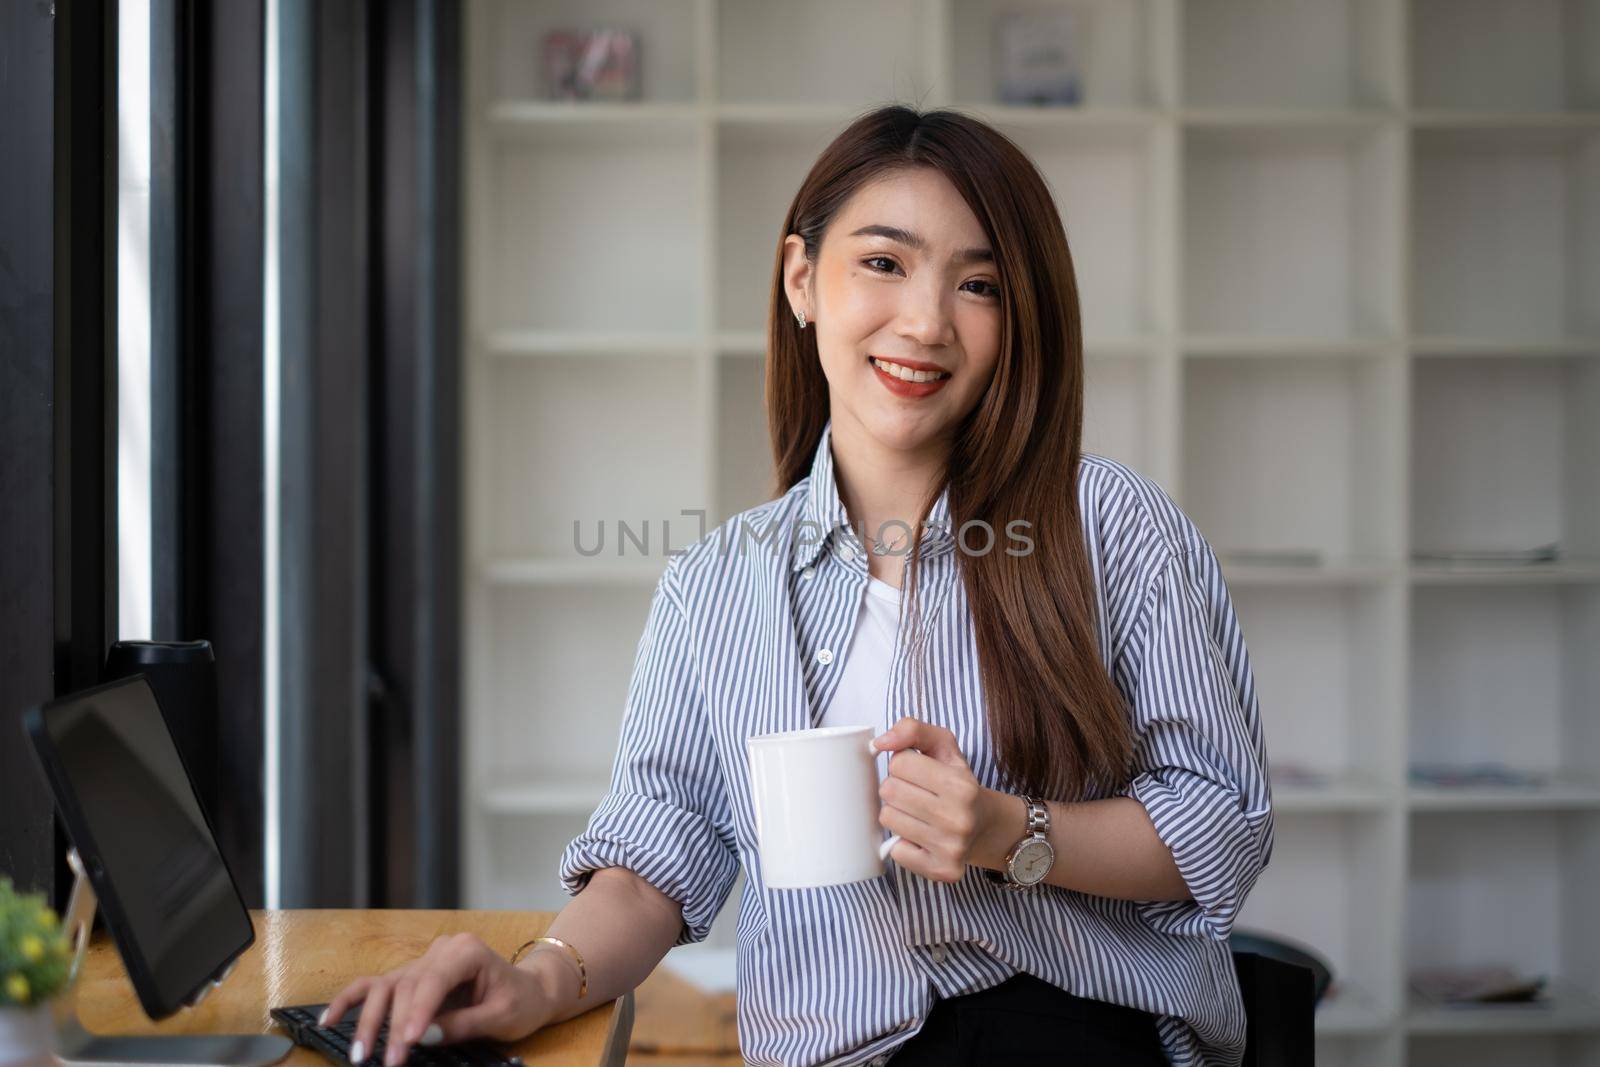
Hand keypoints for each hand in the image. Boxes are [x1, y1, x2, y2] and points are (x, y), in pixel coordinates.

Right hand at [322, 932, 556, 1065]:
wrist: (530, 990)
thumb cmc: (521, 1001)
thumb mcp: (502, 1017)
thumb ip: (463, 1024)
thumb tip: (425, 1035)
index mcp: (467, 951)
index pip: (435, 980)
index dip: (418, 1011)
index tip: (408, 1041)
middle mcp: (441, 951)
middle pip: (407, 986)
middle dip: (395, 1026)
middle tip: (391, 1062)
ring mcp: (423, 962)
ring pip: (387, 986)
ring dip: (370, 1020)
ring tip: (360, 1053)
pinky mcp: (412, 976)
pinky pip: (377, 985)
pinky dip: (352, 1000)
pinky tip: (330, 1017)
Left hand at [872, 716, 990, 882]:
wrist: (987, 827)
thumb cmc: (959, 784)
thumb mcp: (944, 748)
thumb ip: (913, 730)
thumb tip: (880, 742)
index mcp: (960, 784)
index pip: (899, 762)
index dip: (903, 764)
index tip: (919, 773)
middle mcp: (958, 818)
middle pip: (889, 790)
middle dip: (897, 787)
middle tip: (917, 794)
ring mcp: (950, 847)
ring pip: (888, 818)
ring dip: (897, 813)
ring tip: (919, 814)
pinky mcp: (941, 870)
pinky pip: (895, 850)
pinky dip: (902, 842)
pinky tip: (921, 837)